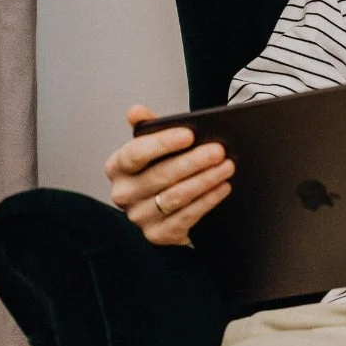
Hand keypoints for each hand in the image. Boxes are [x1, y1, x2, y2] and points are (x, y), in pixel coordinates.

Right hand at [105, 104, 233, 245]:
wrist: (167, 209)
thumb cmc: (161, 169)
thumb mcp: (154, 148)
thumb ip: (148, 128)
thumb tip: (136, 111)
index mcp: (118, 166)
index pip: (135, 153)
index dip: (162, 143)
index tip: (189, 134)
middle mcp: (123, 193)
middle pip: (160, 176)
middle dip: (193, 162)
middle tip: (220, 151)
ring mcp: (138, 216)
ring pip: (175, 196)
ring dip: (205, 180)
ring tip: (227, 167)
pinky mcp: (157, 234)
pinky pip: (186, 217)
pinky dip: (207, 201)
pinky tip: (223, 187)